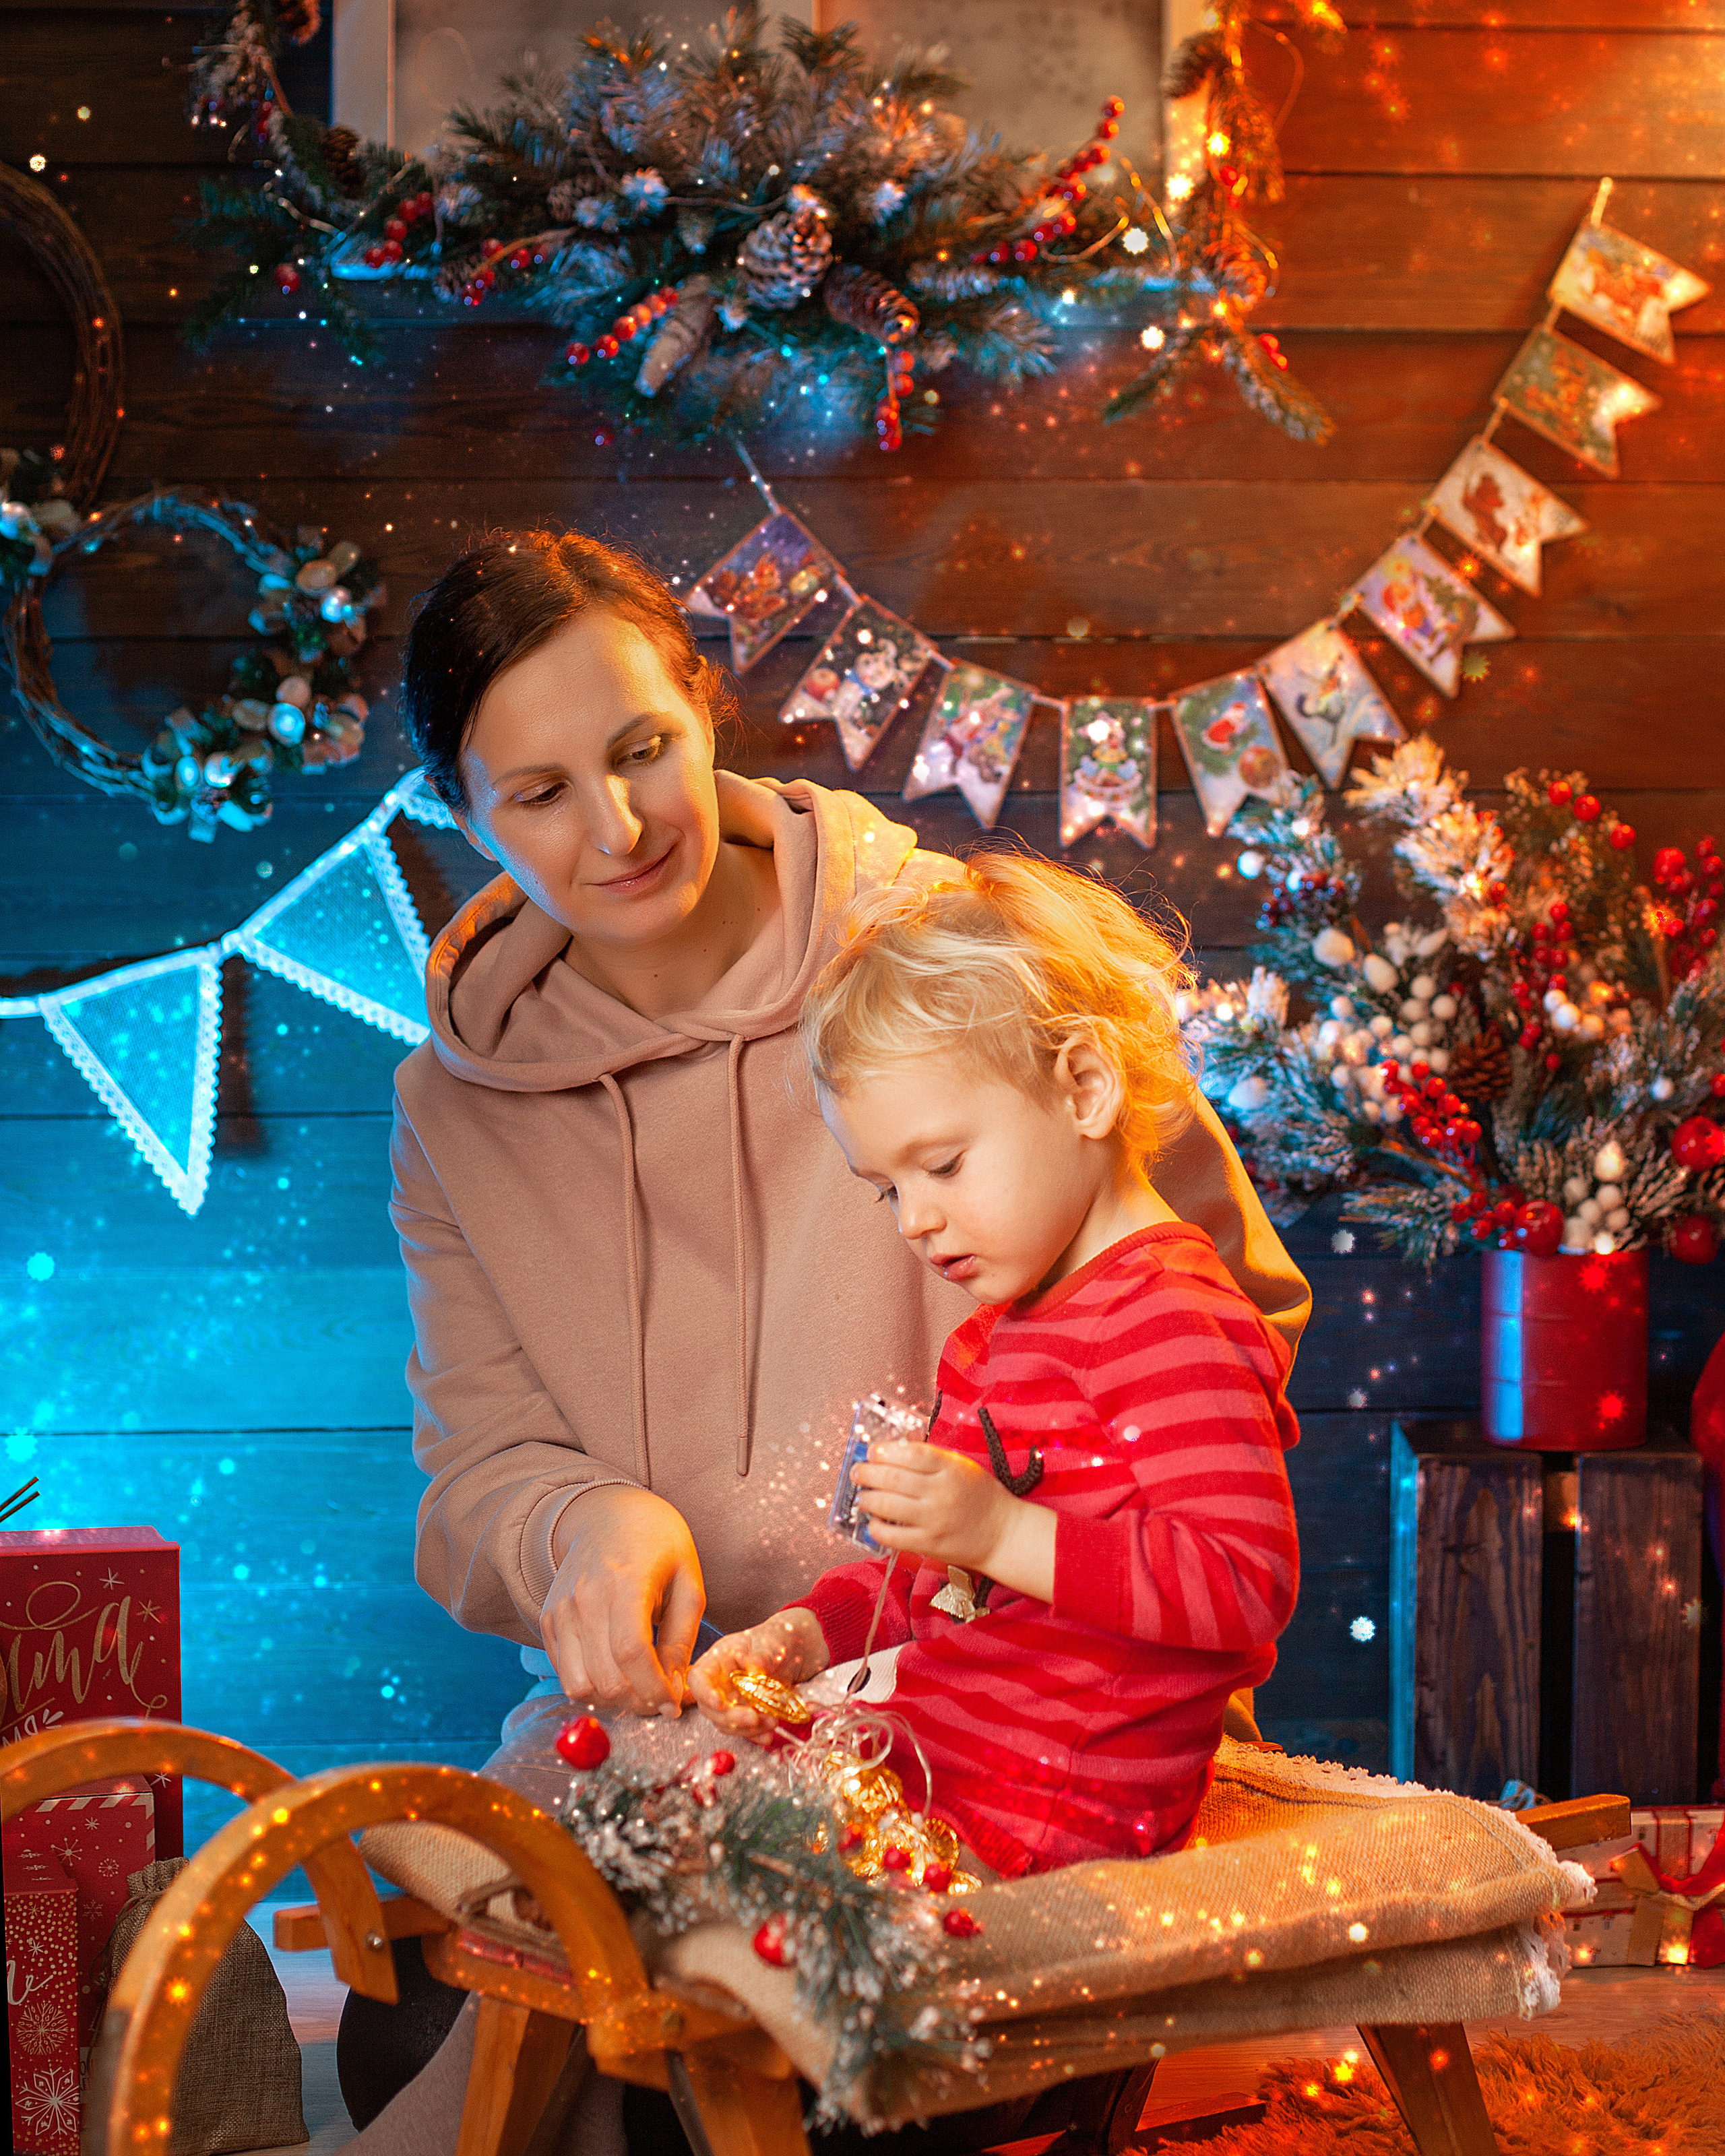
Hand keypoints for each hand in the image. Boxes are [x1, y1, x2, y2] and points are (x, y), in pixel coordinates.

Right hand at [540, 1485, 705, 1717]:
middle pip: (605, 1678)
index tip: (673, 1703)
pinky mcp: (548, 1620)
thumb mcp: (688, 1583)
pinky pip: (564, 1672)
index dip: (655, 1689)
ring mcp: (561, 1610)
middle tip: (660, 1697)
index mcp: (626, 1583)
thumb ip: (682, 1639)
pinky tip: (614, 1671)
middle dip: (638, 1700)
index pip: (633, 1653)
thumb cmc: (659, 1545)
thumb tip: (676, 1689)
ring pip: (579, 1685)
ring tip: (636, 1687)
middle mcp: (585, 1598)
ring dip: (612, 1699)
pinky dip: (590, 1684)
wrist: (608, 1513)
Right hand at [688, 1608, 829, 1738]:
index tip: (719, 1703)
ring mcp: (731, 1700)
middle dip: (732, 1717)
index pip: (698, 1678)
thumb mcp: (769, 1642)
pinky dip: (755, 1734)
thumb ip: (762, 1655)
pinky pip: (744, 1729)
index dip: (704, 1693)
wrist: (791, 1652)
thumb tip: (755, 1666)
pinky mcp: (745, 1713)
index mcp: (717, 1661)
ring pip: (727, 1723)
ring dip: (747, 1729)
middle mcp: (719, 1683)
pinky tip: (768, 1735)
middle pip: (711, 1708)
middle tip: (755, 1718)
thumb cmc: (774, 1640)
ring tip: (772, 1722)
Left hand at [853, 1442, 1055, 1601]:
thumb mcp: (962, 1467)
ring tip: (862, 1496)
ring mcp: (933, 1519)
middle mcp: (940, 1492)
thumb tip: (893, 1452)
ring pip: (886, 1505)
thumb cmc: (982, 1497)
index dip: (883, 1450)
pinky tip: (873, 1522)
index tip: (872, 1451)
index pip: (908, 1453)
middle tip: (858, 1471)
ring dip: (866, 1498)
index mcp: (949, 1468)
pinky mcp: (929, 1543)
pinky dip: (876, 1527)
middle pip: (891, 1477)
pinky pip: (892, 1536)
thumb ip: (932, 1459)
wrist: (1003, 1534)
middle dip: (866, 1472)